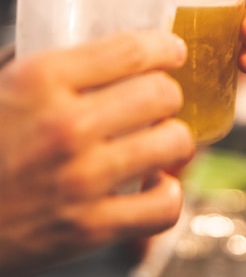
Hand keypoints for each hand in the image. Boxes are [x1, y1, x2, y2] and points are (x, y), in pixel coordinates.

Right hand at [0, 31, 194, 276]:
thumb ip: (40, 64)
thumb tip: (89, 48)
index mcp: (41, 79)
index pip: (131, 51)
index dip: (164, 47)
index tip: (172, 51)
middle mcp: (67, 125)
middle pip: (161, 93)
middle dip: (168, 94)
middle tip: (160, 101)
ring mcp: (81, 179)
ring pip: (173, 143)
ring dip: (174, 139)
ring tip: (161, 141)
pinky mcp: (88, 229)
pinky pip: (163, 206)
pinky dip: (169, 194)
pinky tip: (155, 185)